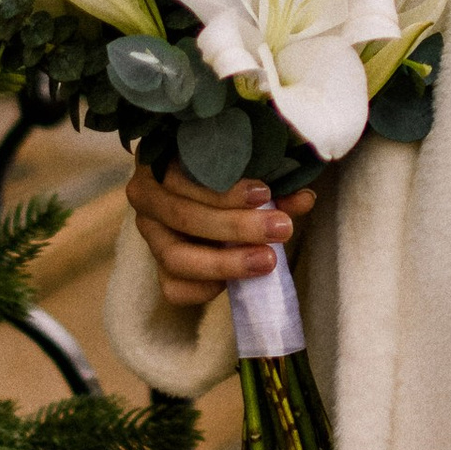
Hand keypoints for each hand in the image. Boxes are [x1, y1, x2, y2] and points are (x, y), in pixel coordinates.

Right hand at [123, 154, 315, 305]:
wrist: (207, 203)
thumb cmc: (226, 175)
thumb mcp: (244, 172)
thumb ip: (271, 186)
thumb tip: (303, 198)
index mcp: (161, 161)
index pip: (183, 176)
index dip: (222, 190)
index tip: (264, 193)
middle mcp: (147, 197)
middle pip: (183, 216)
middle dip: (235, 226)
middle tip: (281, 228)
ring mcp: (150, 236)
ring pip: (176, 257)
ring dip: (225, 262)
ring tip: (268, 260)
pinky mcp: (158, 270)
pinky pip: (175, 288)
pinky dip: (206, 288)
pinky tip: (237, 282)